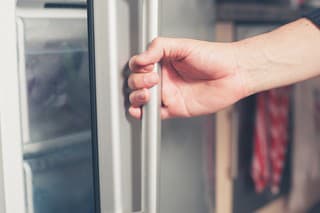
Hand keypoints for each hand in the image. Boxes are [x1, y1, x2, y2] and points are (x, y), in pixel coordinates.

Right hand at [128, 37, 248, 118]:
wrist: (232, 74)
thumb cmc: (213, 57)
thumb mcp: (183, 45)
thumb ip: (159, 47)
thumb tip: (140, 58)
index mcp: (163, 61)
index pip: (138, 66)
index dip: (138, 67)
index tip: (146, 66)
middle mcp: (163, 78)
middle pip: (136, 82)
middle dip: (138, 82)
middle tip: (154, 79)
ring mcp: (168, 94)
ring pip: (141, 99)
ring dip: (137, 97)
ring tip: (147, 94)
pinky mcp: (174, 108)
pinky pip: (154, 114)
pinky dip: (144, 114)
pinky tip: (141, 110)